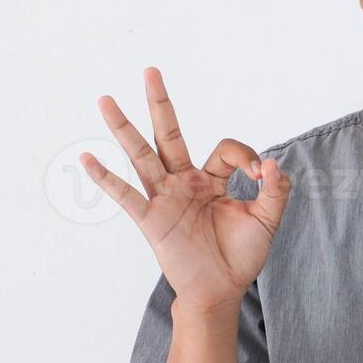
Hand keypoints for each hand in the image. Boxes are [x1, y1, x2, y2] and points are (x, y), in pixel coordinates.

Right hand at [79, 67, 291, 313]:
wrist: (222, 290)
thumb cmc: (240, 255)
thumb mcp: (267, 220)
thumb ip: (275, 191)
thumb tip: (272, 164)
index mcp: (211, 180)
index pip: (225, 149)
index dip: (246, 157)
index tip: (261, 175)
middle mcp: (183, 182)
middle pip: (168, 133)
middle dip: (160, 103)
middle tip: (151, 71)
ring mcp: (164, 198)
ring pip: (141, 155)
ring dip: (124, 128)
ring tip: (105, 100)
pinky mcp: (152, 219)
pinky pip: (126, 195)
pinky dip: (106, 179)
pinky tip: (87, 159)